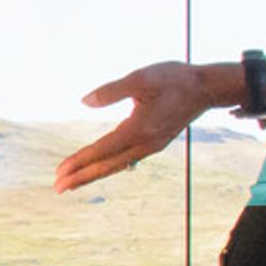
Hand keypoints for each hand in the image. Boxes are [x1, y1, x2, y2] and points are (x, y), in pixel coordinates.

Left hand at [55, 62, 208, 190]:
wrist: (207, 87)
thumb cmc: (174, 79)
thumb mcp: (141, 78)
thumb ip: (111, 91)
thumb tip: (85, 101)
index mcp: (139, 129)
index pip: (103, 150)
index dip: (80, 161)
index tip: (60, 172)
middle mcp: (145, 143)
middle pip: (107, 165)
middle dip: (81, 177)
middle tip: (58, 188)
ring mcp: (152, 146)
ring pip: (116, 165)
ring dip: (93, 174)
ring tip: (72, 183)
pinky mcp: (155, 143)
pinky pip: (127, 159)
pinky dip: (109, 166)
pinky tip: (99, 170)